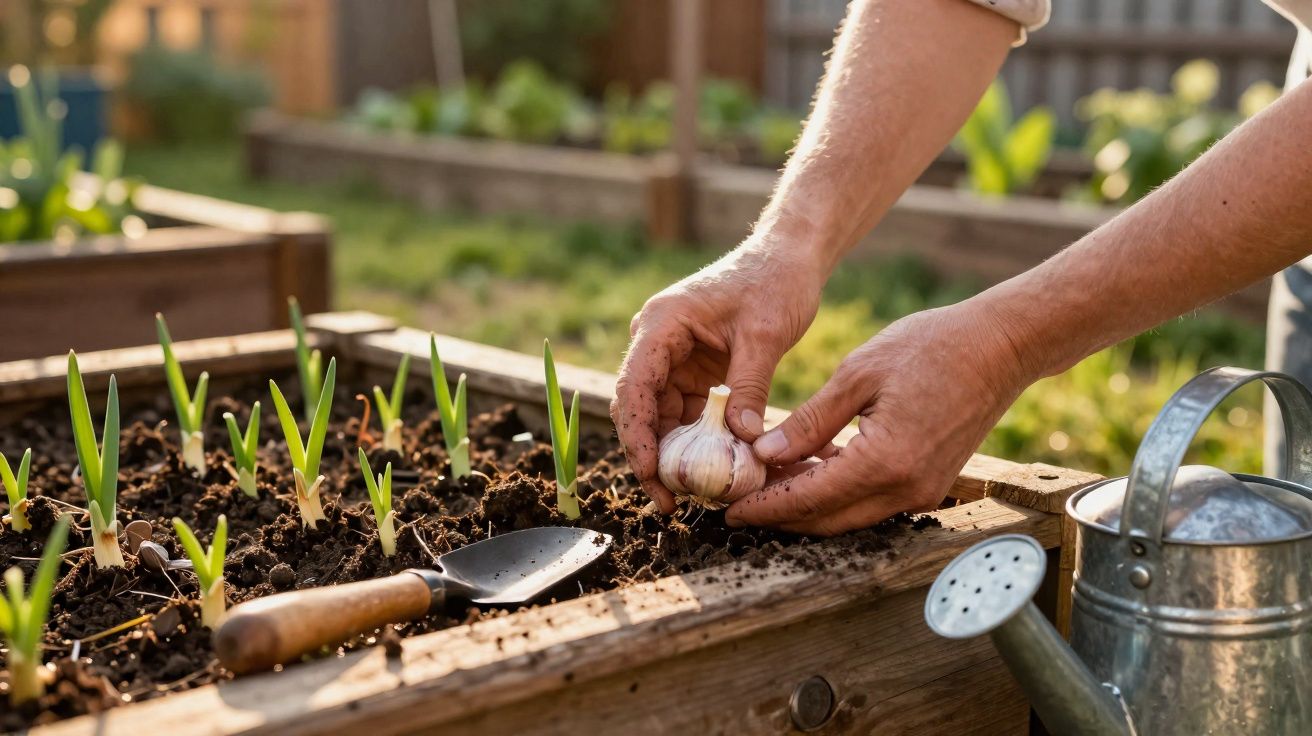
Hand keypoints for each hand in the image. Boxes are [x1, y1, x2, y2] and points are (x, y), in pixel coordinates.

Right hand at [613, 240, 824, 512]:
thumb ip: (750, 387)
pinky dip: (695, 441)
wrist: (787, 258)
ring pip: (660, 417)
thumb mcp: (765, 335)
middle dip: (649, 456)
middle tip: (669, 501)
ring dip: (672, 454)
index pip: (636, 387)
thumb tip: (745, 441)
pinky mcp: (691, 371)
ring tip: (691, 495)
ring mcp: (672, 357)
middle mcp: (657, 342)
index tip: (650, 473)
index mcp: (662, 324)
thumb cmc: (774, 283)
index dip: (638, 435)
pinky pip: (684, 413)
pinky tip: (711, 470)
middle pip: (639, 409)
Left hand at [724, 301, 1035, 535]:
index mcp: (884, 462)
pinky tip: (808, 467)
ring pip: (849, 515)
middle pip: (827, 519)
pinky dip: (837, 492)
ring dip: (807, 504)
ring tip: (765, 481)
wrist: (1000, 346)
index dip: (765, 506)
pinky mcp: (928, 483)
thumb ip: (810, 421)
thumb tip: (764, 453)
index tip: (729, 509)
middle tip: (738, 501)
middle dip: (779, 514)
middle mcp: (905, 489)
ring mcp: (922, 491)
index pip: (809, 499)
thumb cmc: (931, 347)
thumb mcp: (858, 375)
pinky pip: (871, 500)